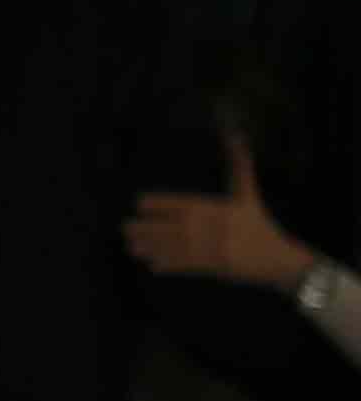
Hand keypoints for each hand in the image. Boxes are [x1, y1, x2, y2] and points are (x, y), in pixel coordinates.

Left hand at [124, 127, 314, 289]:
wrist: (276, 258)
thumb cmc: (257, 223)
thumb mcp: (247, 194)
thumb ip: (239, 165)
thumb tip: (236, 133)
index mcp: (214, 208)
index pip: (180, 203)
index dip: (158, 203)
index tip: (138, 203)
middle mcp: (210, 228)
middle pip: (171, 227)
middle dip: (146, 228)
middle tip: (124, 227)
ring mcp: (211, 249)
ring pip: (173, 247)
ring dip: (150, 247)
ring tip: (130, 246)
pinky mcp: (213, 267)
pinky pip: (184, 266)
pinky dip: (167, 265)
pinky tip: (151, 263)